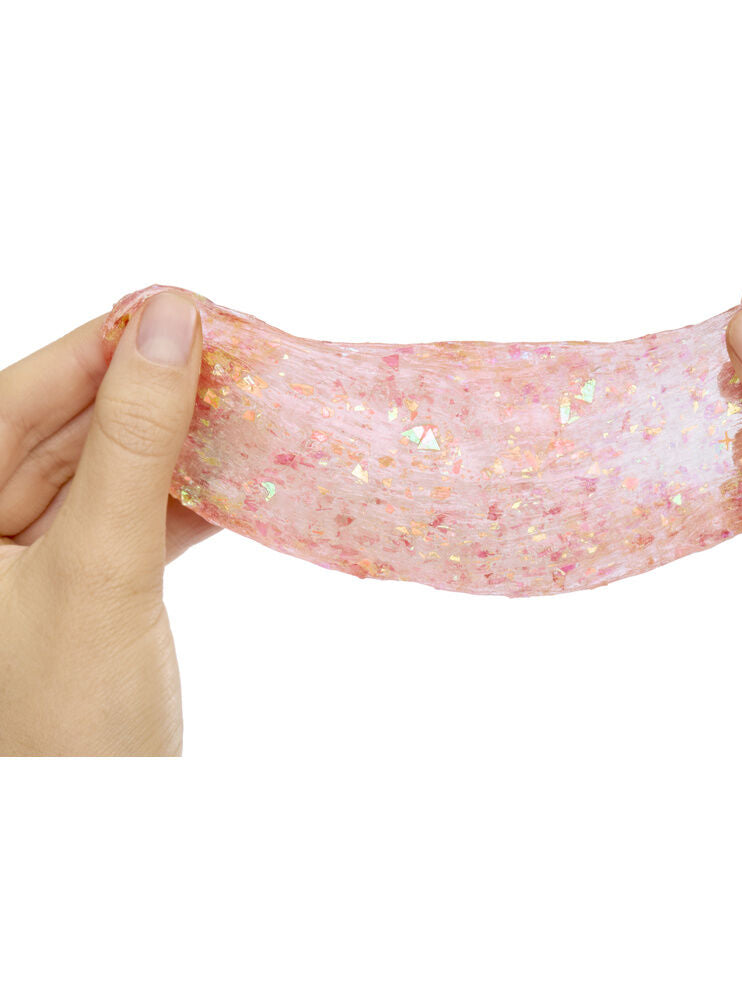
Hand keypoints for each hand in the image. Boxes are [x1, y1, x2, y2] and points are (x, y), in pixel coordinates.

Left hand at [0, 292, 213, 753]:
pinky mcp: (81, 594)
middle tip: (231, 358)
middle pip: (65, 431)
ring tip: (244, 413)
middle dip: (149, 395)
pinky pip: (130, 523)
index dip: (101, 346)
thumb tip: (170, 322)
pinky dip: (182, 502)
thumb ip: (133, 443)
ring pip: (105, 475)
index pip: (15, 399)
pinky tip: (234, 482)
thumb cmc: (72, 721)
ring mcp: (29, 566)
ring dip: (175, 447)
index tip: (182, 307)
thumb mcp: (100, 568)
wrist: (100, 842)